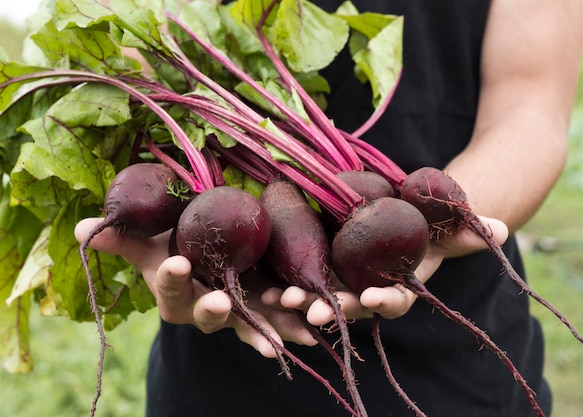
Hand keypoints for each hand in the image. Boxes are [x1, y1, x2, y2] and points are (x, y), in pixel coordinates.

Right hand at [74, 218, 316, 357]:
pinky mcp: (262, 311)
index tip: (176, 264)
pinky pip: (277, 323)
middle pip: (206, 314)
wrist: (206, 260)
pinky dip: (291, 328)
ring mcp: (235, 314)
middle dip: (212, 310)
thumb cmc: (176, 249)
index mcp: (174, 293)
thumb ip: (125, 238)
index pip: (168, 287)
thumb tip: (84, 228)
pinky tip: (310, 333)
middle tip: (219, 302)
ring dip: (261, 330)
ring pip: (246, 325)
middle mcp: (203, 309)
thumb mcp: (151, 243)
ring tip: (277, 340)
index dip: (170, 279)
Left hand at [263, 215, 507, 324]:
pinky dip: (285, 283)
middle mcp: (369, 290)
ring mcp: (344, 280)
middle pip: (350, 305)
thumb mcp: (449, 223)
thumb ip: (470, 230)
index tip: (371, 299)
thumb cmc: (429, 223)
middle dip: (333, 309)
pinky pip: (302, 277)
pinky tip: (264, 286)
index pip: (394, 300)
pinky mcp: (324, 266)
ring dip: (301, 302)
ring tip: (280, 300)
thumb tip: (503, 231)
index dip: (384, 301)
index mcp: (399, 286)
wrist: (406, 214)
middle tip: (311, 311)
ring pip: (321, 296)